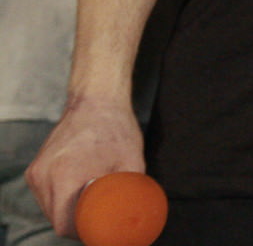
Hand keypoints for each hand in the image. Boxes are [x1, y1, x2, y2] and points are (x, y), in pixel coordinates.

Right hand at [26, 99, 145, 237]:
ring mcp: (36, 172)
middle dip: (76, 223)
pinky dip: (59, 199)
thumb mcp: (132, 162)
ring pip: (48, 208)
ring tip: (89, 204)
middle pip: (55, 218)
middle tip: (98, 218)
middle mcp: (45, 176)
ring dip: (67, 211)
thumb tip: (137, 212)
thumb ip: (131, 190)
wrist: (96, 99)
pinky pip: (45, 195)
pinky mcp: (35, 169)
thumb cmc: (116, 128)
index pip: (64, 224)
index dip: (82, 232)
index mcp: (66, 176)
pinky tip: (76, 192)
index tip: (98, 228)